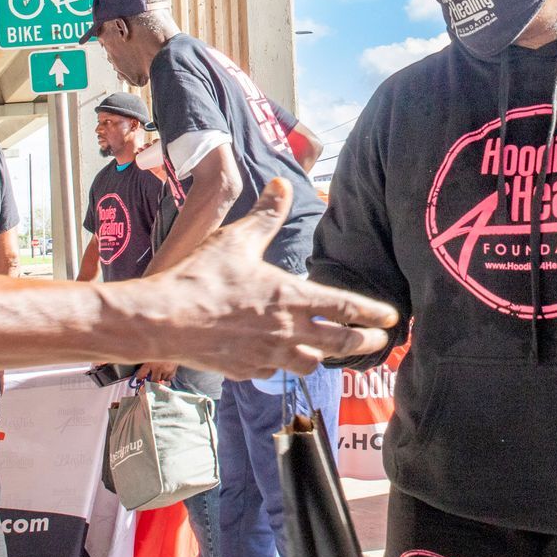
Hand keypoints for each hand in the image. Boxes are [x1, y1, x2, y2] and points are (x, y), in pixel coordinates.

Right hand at [122, 178, 398, 379]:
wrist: (163, 321)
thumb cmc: (201, 278)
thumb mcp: (237, 238)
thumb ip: (266, 214)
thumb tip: (281, 184)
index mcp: (291, 298)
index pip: (346, 307)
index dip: (373, 313)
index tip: (393, 318)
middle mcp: (287, 332)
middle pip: (340, 344)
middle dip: (365, 343)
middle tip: (381, 342)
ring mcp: (267, 356)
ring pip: (310, 364)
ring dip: (324, 357)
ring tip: (330, 352)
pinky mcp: (245, 371)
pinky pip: (274, 372)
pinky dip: (281, 366)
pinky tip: (278, 359)